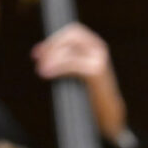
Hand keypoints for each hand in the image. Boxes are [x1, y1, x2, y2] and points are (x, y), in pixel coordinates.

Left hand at [31, 22, 128, 141]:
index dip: (53, 40)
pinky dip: (57, 68)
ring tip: (41, 70)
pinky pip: (71, 63)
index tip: (38, 53)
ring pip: (69, 51)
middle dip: (52, 46)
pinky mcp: (96, 71)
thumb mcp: (78, 72)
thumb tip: (40, 52)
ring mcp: (99, 59)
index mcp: (95, 45)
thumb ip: (66, 59)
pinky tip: (47, 73)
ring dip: (52, 58)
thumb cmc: (92, 96)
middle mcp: (99, 48)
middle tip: (37, 58)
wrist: (110, 115)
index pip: (72, 32)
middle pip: (70, 36)